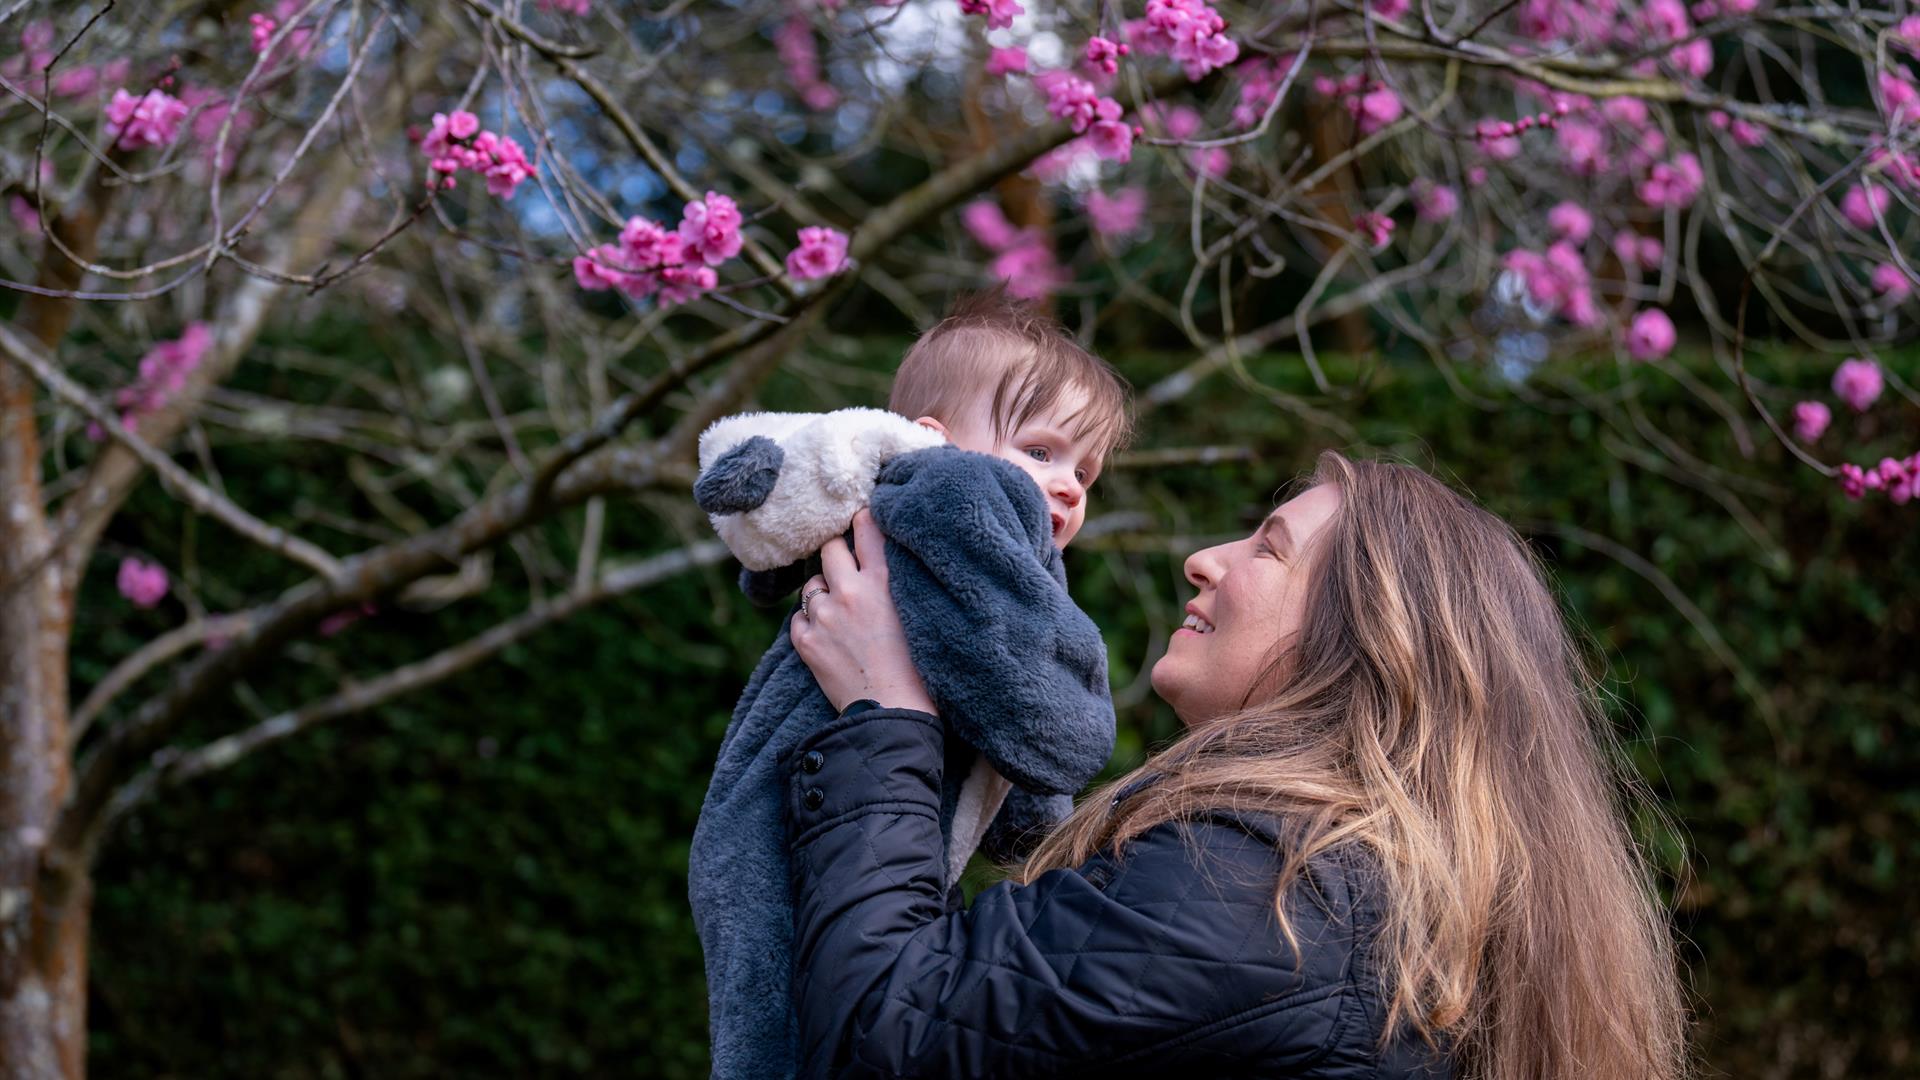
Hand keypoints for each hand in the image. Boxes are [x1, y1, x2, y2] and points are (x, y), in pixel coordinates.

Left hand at [790, 509, 935, 714]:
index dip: (861, 519)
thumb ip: (898, 582)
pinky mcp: (807, 642)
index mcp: (883, 582)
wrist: (894, 714)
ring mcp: (825, 617)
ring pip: (811, 585)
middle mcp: (850, 592)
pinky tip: (828, 637)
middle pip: (829, 549)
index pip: (866, 529)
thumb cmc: (918, 668)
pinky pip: (797, 619)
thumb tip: (883, 559)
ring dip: (822, 592)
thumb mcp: (918, 613)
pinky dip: (809, 623)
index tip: (859, 518)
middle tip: (844, 567)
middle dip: (835, 554)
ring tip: (839, 613)